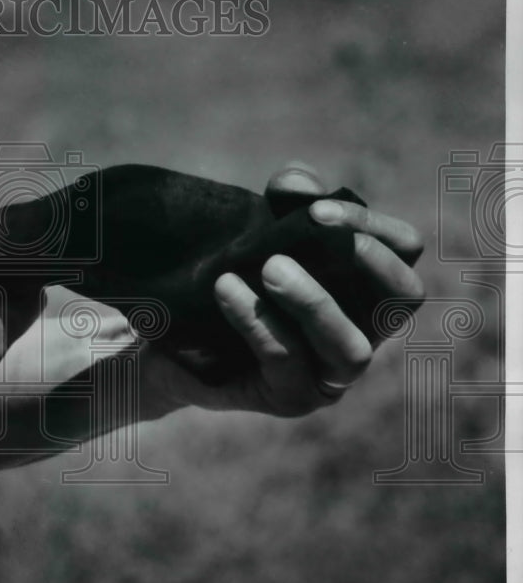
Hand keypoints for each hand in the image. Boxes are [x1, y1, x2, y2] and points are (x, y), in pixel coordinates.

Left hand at [135, 162, 424, 418]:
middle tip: (313, 226)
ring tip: (269, 266)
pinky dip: (259, 322)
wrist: (177, 337)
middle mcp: (364, 329)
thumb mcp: (258, 233)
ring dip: (313, 302)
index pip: (406, 249)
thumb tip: (297, 184)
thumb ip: (285, 203)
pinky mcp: (292, 398)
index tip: (318, 208)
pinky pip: (287, 362)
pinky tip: (226, 288)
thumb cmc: (235, 277)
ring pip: (350, 347)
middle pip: (403, 298)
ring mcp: (332, 373)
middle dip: (367, 260)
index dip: (374, 224)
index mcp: (367, 285)